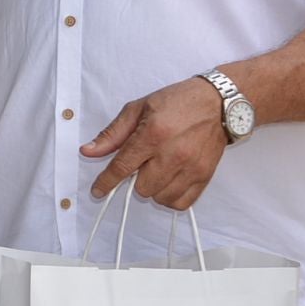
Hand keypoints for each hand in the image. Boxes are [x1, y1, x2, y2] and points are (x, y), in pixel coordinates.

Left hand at [81, 76, 228, 208]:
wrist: (217, 104)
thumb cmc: (176, 102)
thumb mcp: (138, 108)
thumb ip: (113, 133)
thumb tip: (87, 151)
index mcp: (152, 134)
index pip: (123, 167)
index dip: (106, 182)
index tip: (97, 191)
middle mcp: (172, 154)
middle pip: (142, 188)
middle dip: (135, 179)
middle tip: (143, 163)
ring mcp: (191, 167)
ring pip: (160, 197)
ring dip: (153, 188)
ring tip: (157, 170)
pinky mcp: (205, 176)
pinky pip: (181, 203)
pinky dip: (170, 197)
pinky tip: (169, 182)